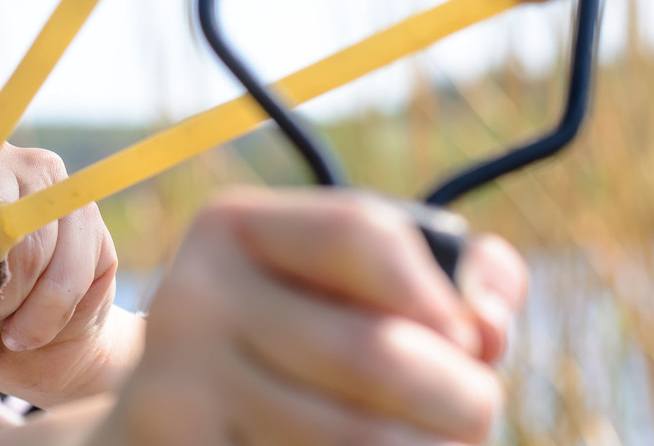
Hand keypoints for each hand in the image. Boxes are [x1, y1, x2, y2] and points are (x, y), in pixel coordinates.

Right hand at [96, 187, 526, 444]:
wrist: (164, 417)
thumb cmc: (292, 340)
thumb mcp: (345, 283)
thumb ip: (442, 268)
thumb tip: (489, 319)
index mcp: (236, 228)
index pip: (358, 233)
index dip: (439, 289)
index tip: (471, 337)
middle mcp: (192, 297)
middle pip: (372, 352)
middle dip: (459, 397)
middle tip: (471, 412)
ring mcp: (177, 385)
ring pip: (356, 438)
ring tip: (423, 442)